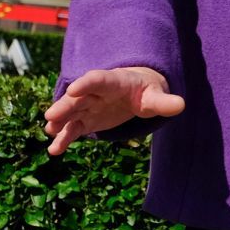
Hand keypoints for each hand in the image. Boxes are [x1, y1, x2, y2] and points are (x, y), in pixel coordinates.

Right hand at [43, 67, 184, 155]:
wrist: (136, 93)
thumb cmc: (146, 91)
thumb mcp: (155, 95)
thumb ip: (164, 101)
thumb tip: (181, 105)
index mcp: (115, 82)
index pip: (99, 80)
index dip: (87, 83)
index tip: (74, 89)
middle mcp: (96, 93)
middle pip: (79, 98)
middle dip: (65, 105)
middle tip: (51, 115)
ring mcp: (89, 106)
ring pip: (71, 113)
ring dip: (59, 122)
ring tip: (49, 131)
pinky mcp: (86, 120)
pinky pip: (73, 129)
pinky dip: (64, 138)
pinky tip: (55, 150)